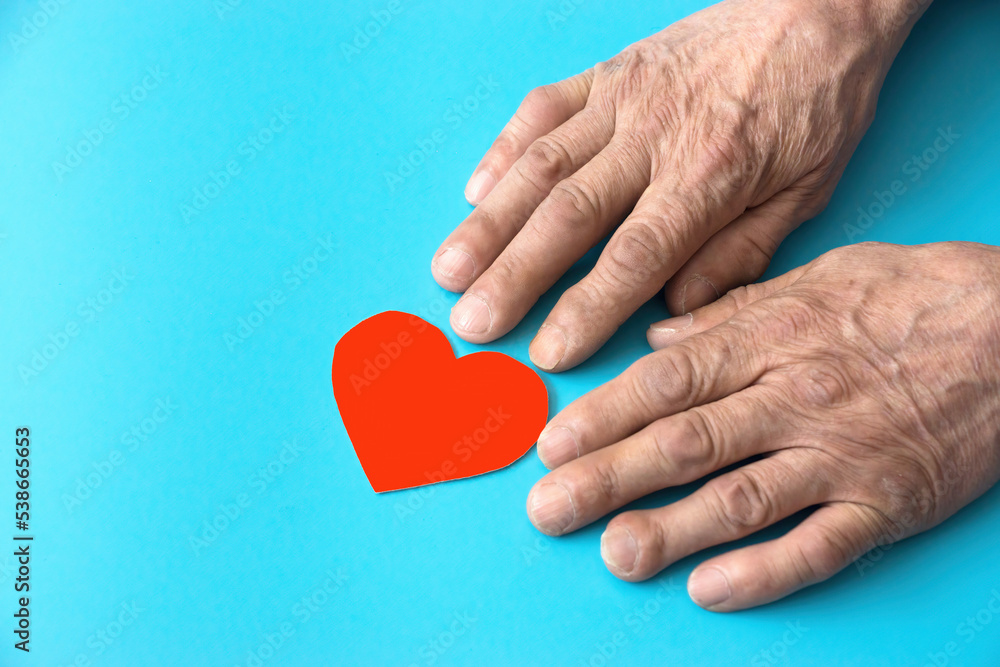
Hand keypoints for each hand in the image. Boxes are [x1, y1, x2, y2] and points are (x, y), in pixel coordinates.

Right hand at [432, 0, 924, 370]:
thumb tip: (676, 309)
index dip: (586, 307)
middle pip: (569, 215)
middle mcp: (655, 134)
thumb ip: (740, 254)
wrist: (817, 6)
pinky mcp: (605, 73)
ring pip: (541, 165)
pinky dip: (502, 150)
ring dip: (489, 222)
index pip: (635, 255)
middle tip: (471, 323)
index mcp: (712, 174)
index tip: (548, 352)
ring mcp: (623, 98)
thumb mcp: (806, 192)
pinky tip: (473, 193)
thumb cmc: (816, 105)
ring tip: (449, 270)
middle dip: (514, 275)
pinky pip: (541, 109)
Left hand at [526, 241, 999, 610]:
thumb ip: (726, 314)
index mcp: (770, 340)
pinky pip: (820, 546)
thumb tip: (654, 340)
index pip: (666, 383)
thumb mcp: (812, 280)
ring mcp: (843, 455)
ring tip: (614, 553)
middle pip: (686, 443)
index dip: (602, 416)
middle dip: (609, 479)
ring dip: (672, 530)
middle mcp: (796, 399)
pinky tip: (709, 589)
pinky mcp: (888, 503)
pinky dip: (764, 572)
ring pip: (742, 499)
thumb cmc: (909, 295)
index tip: (550, 444)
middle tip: (548, 510)